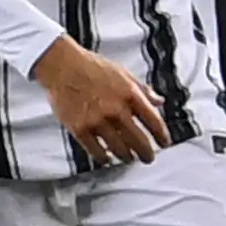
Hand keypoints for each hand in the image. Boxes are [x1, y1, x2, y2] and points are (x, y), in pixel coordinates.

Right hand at [33, 36, 169, 165]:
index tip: (164, 143)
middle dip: (147, 153)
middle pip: (139, 141)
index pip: (153, 122)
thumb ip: (142, 90)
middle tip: (148, 158)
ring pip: (120, 150)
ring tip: (129, 158)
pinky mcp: (80, 130)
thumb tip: (159, 101)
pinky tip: (107, 158)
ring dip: (127, 157)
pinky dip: (104, 158)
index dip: (162, 136)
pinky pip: (96, 152)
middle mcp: (116, 110)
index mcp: (130, 95)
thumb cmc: (92, 67)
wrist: (62, 66)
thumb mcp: (123, 73)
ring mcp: (97, 122)